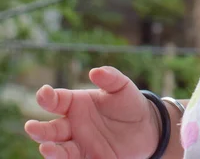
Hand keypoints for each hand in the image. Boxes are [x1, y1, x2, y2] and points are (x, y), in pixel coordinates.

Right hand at [24, 66, 159, 158]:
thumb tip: (95, 71)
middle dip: (39, 129)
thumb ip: (111, 78)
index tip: (44, 93)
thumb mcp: (123, 87)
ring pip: (58, 149)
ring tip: (45, 147)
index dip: (47, 97)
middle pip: (50, 129)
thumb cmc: (129, 103)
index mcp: (77, 103)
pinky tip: (60, 157)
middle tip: (31, 127)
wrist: (146, 127)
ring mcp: (79, 144)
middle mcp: (73, 125)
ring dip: (50, 150)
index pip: (57, 100)